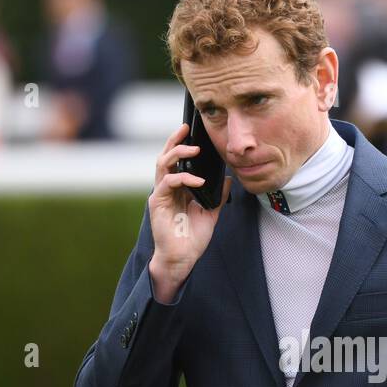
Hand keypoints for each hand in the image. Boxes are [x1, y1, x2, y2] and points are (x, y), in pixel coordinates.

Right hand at [147, 122, 232, 301]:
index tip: (193, 133)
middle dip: (175, 140)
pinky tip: (198, 181)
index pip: (177, 161)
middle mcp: (167, 188)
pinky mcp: (158, 203)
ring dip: (178, 153)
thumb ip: (218, 195)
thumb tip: (228, 179)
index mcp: (178, 189)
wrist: (183, 258)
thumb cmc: (193, 238)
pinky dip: (184, 178)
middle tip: (186, 128)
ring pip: (163, 164)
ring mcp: (161, 194)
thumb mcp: (211, 213)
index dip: (182, 145)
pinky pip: (168, 183)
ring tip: (194, 150)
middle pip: (166, 156)